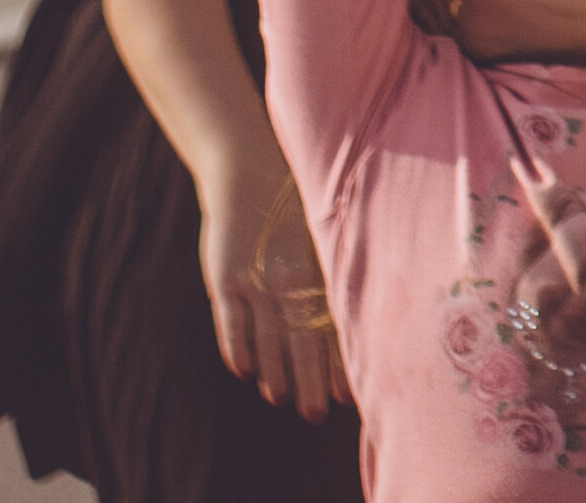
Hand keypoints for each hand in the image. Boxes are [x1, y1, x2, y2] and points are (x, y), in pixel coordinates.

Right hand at [192, 119, 346, 420]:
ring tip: (280, 399)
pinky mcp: (226, 277)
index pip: (329, 324)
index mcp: (317, 270)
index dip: (336, 360)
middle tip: (315, 414)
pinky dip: (236, 343)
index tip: (346, 394)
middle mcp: (290, 279)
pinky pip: (231, 317)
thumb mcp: (320, 231)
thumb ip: (331, 267)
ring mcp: (256, 279)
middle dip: (309, 378)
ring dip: (275, 368)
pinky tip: (242, 370)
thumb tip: (359, 304)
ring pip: (268, 334)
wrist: (248, 171)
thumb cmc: (291, 203)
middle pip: (302, 337)